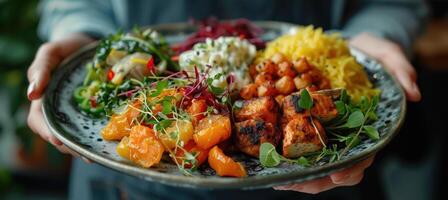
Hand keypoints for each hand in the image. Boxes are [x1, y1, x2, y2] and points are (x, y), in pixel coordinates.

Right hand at [27, 34, 93, 156]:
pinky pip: (92, 127)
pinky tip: (108, 143)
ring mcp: (75, 112)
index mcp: (43, 98)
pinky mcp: (92, 112)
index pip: (39, 121)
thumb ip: (40, 69)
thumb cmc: (64, 48)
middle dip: (70, 147)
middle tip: (85, 155)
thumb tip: (31, 93)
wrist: (87, 44)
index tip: (58, 140)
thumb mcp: (50, 52)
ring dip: (84, 147)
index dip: (47, 132)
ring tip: (98, 154)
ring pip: (75, 135)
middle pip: (58, 134)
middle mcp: (58, 109)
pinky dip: (98, 136)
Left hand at [274, 32, 419, 193]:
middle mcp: (347, 135)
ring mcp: (328, 133)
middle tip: (294, 183)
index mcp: (367, 126)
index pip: (362, 156)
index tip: (337, 175)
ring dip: (298, 176)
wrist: (349, 47)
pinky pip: (299, 148)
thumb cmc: (370, 54)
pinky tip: (271, 161)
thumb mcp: (387, 54)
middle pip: (335, 168)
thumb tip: (414, 93)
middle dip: (315, 179)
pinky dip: (287, 159)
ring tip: (279, 180)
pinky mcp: (309, 125)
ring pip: (315, 165)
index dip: (350, 169)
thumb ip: (401, 69)